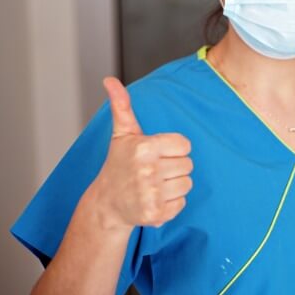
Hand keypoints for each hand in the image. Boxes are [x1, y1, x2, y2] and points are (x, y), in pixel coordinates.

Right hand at [89, 77, 193, 229]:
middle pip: (188, 165)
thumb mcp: (122, 135)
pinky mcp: (156, 214)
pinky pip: (182, 203)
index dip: (174, 149)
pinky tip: (154, 199)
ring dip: (174, 185)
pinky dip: (172, 203)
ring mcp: (152, 194)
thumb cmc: (119, 164)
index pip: (185, 145)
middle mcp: (148, 171)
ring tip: (154, 184)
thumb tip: (110, 80)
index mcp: (145, 147)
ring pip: (187, 184)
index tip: (157, 154)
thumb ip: (122, 106)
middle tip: (154, 171)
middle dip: (174, 167)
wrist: (106, 203)